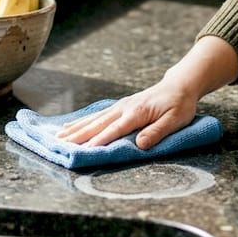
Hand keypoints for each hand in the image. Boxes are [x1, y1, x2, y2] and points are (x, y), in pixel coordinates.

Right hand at [55, 35, 237, 149]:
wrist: (179, 86)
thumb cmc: (179, 105)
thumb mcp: (175, 120)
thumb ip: (157, 132)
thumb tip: (140, 144)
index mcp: (137, 113)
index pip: (115, 130)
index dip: (100, 141)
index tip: (85, 150)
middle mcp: (124, 108)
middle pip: (97, 124)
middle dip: (79, 136)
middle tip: (61, 145)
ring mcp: (119, 106)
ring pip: (93, 119)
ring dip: (75, 129)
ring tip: (58, 138)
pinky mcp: (119, 107)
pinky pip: (96, 115)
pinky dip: (81, 121)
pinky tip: (69, 126)